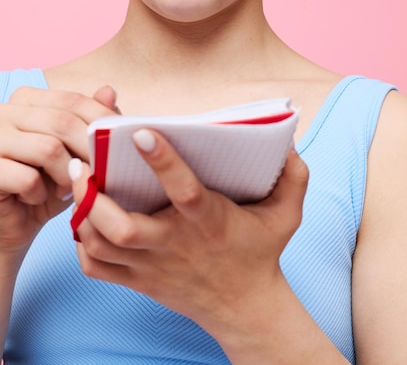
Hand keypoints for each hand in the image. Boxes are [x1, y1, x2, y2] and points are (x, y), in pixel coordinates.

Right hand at [0, 85, 117, 257]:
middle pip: (63, 122)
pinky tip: (37, 199)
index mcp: (26, 100)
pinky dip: (40, 193)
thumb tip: (110, 91)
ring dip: (67, 175)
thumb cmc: (42, 186)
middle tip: (100, 174)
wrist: (6, 225)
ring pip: (49, 148)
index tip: (122, 143)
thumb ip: (88, 123)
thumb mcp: (71, 154)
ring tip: (68, 189)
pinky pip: (27, 178)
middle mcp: (4, 112)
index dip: (102, 121)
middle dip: (89, 151)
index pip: (73, 100)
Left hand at [70, 129, 307, 341]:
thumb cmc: (261, 252)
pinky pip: (98, 268)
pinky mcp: (139, 281)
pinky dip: (82, 244)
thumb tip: (287, 143)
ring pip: (103, 245)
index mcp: (210, 222)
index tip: (140, 132)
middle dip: (95, 196)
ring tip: (78, 180)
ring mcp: (153, 267)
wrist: (245, 308)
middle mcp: (176, 245)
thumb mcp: (287, 215)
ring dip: (83, 214)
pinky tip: (84, 219)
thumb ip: (294, 176)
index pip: (184, 191)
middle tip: (83, 161)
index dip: (162, 161)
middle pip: (124, 228)